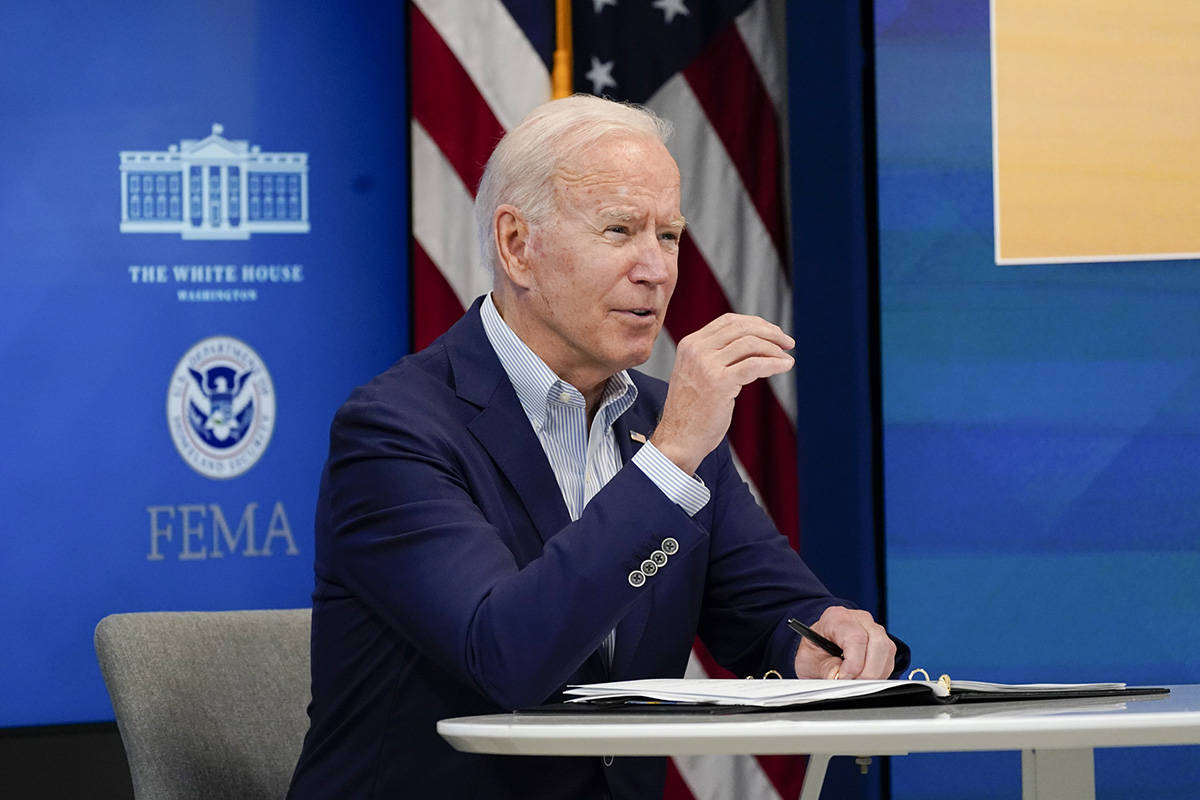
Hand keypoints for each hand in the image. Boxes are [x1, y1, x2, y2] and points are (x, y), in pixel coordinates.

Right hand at [651, 313, 793, 473]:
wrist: (678, 439)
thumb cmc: (691, 411)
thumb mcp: (698, 374)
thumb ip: (716, 357)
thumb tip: (754, 344)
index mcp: (690, 344)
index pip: (729, 321)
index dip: (756, 323)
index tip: (773, 333)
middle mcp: (696, 350)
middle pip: (742, 328)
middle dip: (770, 333)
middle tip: (788, 343)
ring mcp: (706, 365)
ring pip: (750, 344)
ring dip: (775, 349)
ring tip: (787, 358)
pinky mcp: (719, 383)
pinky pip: (755, 365)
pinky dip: (775, 363)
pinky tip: (785, 366)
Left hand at [793, 606, 896, 679]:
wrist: (819, 646)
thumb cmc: (814, 649)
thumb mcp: (810, 661)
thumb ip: (825, 669)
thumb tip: (838, 677)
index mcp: (837, 618)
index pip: (856, 637)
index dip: (854, 663)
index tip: (845, 678)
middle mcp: (859, 619)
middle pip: (878, 642)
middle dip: (868, 671)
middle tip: (853, 685)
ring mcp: (874, 629)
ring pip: (887, 651)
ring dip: (875, 673)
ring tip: (856, 683)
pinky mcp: (882, 643)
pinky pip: (889, 660)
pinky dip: (879, 674)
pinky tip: (864, 678)